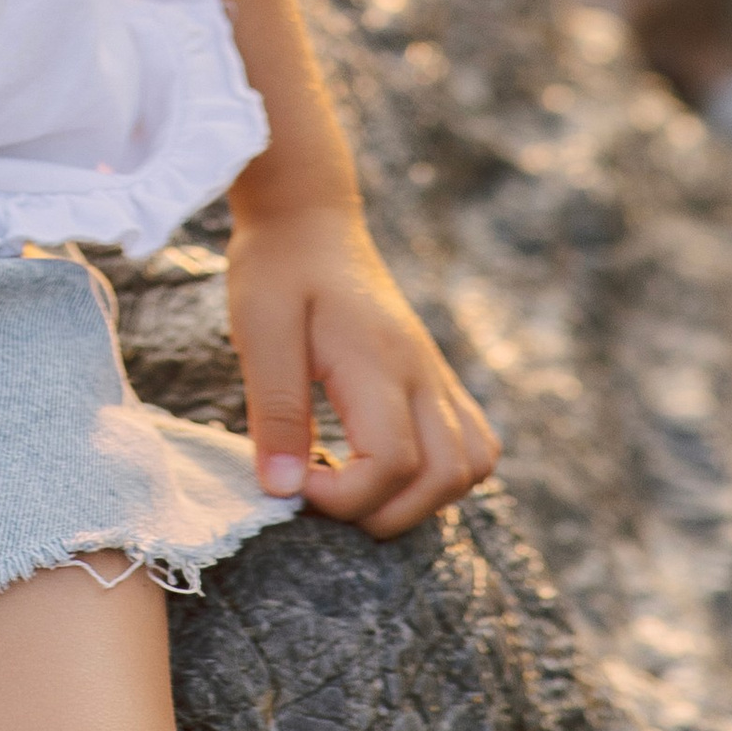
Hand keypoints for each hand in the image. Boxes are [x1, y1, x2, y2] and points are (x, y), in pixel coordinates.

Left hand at [223, 198, 498, 538]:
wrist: (308, 217)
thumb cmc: (277, 266)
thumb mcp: (258, 329)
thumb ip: (274, 411)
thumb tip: (282, 490)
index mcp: (378, 360)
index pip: (392, 462)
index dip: (343, 497)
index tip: (291, 480)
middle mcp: (421, 371)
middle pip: (443, 478)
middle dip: (382, 513)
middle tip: (320, 490)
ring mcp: (435, 374)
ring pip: (468, 468)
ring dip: (417, 500)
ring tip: (352, 484)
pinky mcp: (434, 376)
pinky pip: (472, 443)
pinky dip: (442, 475)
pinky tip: (385, 465)